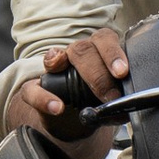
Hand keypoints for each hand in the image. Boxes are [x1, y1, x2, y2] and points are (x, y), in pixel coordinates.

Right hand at [4, 31, 130, 141]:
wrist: (70, 119)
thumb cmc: (95, 102)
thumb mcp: (110, 99)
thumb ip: (117, 100)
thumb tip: (126, 111)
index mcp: (98, 50)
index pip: (104, 40)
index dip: (113, 53)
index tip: (121, 72)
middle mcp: (75, 54)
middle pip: (83, 49)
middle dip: (99, 72)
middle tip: (110, 95)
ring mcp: (53, 68)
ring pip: (59, 56)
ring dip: (68, 79)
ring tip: (85, 98)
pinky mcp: (34, 87)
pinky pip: (32, 88)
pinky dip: (43, 98)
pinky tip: (56, 107)